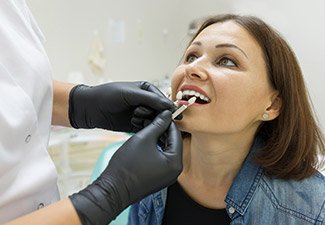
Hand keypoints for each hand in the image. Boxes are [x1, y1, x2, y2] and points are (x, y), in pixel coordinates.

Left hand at [68, 81, 176, 131]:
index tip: (170, 115)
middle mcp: (146, 102)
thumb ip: (150, 99)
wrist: (90, 108)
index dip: (166, 107)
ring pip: (154, 121)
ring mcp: (141, 114)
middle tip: (141, 114)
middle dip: (154, 115)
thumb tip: (168, 105)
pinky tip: (134, 123)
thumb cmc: (107, 95)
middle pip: (161, 112)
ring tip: (134, 117)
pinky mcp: (136, 125)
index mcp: (147, 90)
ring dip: (147, 121)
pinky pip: (146, 128)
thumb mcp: (129, 94)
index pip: (162, 99)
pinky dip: (143, 127)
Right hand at [69, 110, 181, 224]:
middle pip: (173, 143)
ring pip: (167, 150)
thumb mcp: (144, 139)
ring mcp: (167, 176)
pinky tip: (147, 139)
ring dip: (159, 138)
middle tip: (154, 118)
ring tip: (149, 126)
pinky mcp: (158, 178)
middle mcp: (175, 171)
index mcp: (175, 163)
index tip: (162, 112)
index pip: (176, 135)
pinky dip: (156, 148)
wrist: (113, 189)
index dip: (168, 121)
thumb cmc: (127, 166)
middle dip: (163, 130)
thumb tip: (166, 114)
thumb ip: (158, 125)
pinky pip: (161, 159)